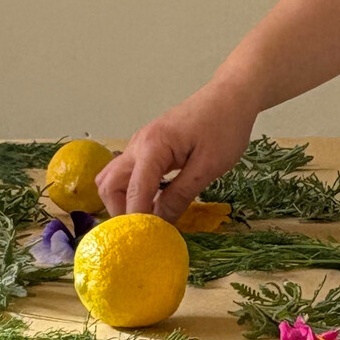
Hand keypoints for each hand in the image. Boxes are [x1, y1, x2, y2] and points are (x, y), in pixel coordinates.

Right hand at [98, 77, 256, 219]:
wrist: (230, 96)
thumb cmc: (225, 127)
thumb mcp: (209, 167)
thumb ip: (181, 195)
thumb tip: (161, 224)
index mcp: (153, 147)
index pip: (134, 192)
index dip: (138, 221)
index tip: (147, 243)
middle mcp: (138, 144)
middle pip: (109, 185)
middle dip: (120, 212)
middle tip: (142, 232)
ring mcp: (139, 144)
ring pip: (112, 178)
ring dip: (121, 201)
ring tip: (145, 220)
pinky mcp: (146, 147)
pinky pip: (126, 172)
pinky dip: (130, 190)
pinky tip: (150, 203)